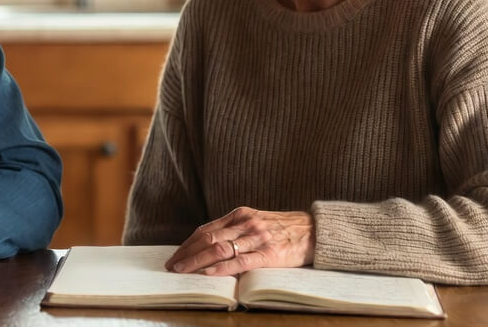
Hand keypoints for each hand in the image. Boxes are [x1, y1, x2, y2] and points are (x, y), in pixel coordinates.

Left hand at [166, 207, 313, 275]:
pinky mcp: (269, 254)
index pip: (206, 230)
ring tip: (182, 271)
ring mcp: (256, 238)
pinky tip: (208, 273)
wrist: (314, 230)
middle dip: (186, 253)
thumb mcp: (256, 221)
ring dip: (197, 261)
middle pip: (208, 239)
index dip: (187, 244)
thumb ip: (235, 230)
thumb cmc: (284, 228)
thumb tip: (209, 245)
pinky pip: (240, 261)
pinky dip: (222, 267)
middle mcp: (245, 223)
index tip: (175, 255)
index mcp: (239, 215)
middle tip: (172, 266)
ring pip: (219, 249)